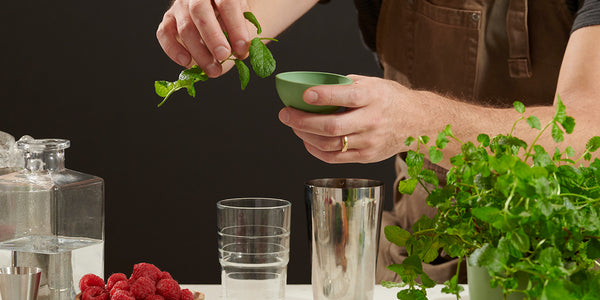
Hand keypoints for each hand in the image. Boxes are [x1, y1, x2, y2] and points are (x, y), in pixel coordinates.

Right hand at [156, 0, 251, 76]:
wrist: (216, 15)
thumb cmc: (232, 20)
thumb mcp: (243, 23)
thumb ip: (242, 36)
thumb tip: (241, 52)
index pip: (227, 3)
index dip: (235, 26)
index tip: (242, 47)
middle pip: (200, 11)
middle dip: (212, 36)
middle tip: (223, 55)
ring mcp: (180, 7)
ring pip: (184, 27)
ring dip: (199, 52)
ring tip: (214, 70)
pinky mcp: (168, 20)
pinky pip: (164, 33)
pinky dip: (174, 50)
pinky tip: (187, 62)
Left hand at [278, 75, 427, 163]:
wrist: (418, 122)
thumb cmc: (389, 99)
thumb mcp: (372, 83)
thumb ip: (345, 86)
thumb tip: (313, 90)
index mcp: (374, 97)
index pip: (346, 97)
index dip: (323, 96)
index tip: (303, 94)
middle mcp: (373, 120)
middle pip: (332, 127)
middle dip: (302, 121)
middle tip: (285, 114)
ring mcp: (370, 142)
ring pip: (330, 145)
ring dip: (305, 136)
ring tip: (294, 126)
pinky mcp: (367, 157)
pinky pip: (335, 158)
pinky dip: (316, 150)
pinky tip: (307, 141)